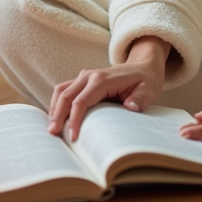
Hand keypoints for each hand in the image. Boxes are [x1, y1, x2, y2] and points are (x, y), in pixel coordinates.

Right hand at [47, 37, 170, 140]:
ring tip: (52, 130)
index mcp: (103, 79)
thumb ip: (139, 99)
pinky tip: (56, 119)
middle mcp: (90, 75)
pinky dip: (57, 104)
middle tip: (53, 135)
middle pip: (66, 95)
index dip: (75, 119)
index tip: (73, 136)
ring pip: (61, 91)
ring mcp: (84, 76)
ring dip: (54, 109)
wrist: (143, 66)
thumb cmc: (145, 80)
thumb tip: (129, 107)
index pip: (82, 100)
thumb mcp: (149, 90)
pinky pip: (64, 90)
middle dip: (57, 115)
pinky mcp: (82, 80)